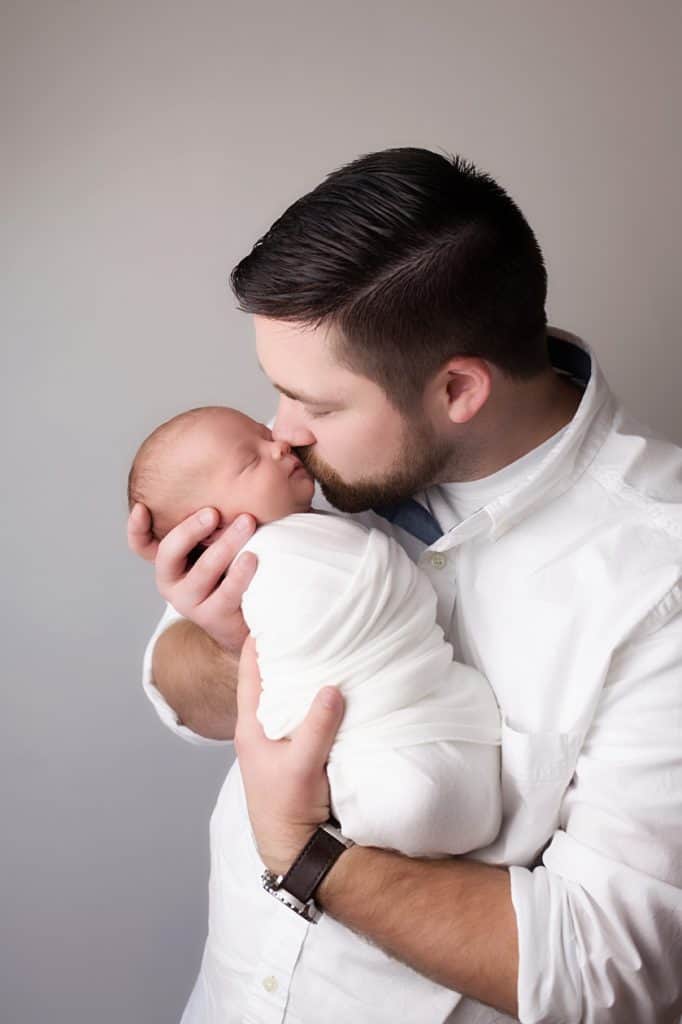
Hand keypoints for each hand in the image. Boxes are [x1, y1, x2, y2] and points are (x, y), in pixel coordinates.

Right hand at [126, 502, 257, 653]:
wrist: (246, 617)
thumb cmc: (231, 570)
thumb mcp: (216, 543)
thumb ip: (213, 519)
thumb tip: (234, 467)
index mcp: (169, 561)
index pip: (142, 545)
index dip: (136, 528)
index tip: (143, 507)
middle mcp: (172, 581)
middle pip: (169, 553)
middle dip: (190, 530)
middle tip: (213, 512)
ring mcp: (190, 601)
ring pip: (203, 571)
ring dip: (225, 544)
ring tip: (247, 523)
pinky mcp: (213, 617)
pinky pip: (226, 593)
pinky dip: (239, 574)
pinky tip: (252, 558)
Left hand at [235, 635, 345, 875]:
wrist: (297, 850)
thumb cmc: (286, 809)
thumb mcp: (300, 766)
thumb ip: (316, 727)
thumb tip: (331, 687)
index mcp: (251, 726)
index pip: (249, 671)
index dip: (257, 640)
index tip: (271, 611)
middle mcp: (263, 727)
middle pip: (270, 678)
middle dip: (285, 650)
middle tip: (306, 620)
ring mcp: (281, 738)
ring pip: (289, 695)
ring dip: (303, 673)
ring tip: (324, 644)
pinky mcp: (301, 749)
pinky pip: (306, 712)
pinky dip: (317, 696)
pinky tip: (337, 684)